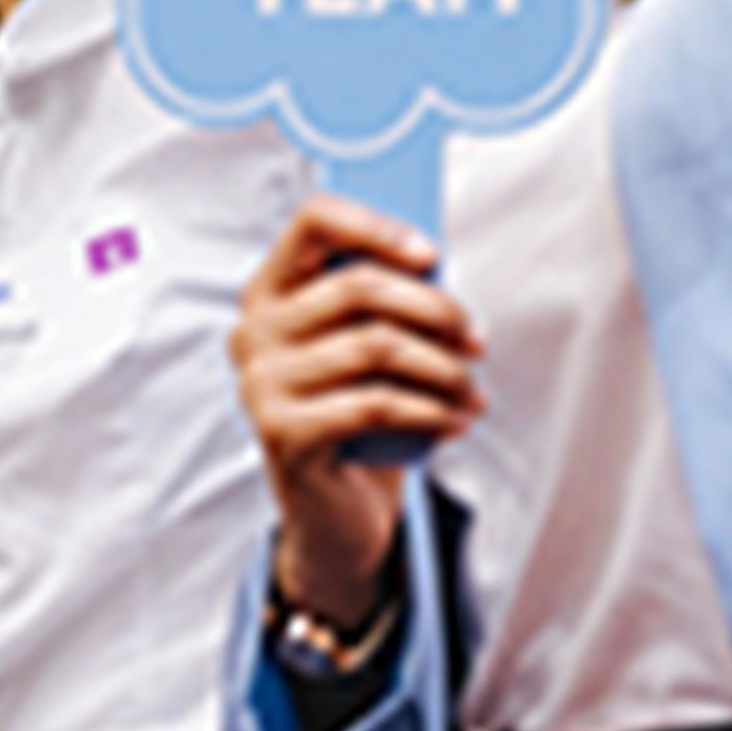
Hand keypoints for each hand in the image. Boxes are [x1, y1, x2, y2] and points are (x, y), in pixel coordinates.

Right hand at [229, 198, 482, 630]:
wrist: (332, 508)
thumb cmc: (355, 408)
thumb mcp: (363, 345)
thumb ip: (382, 299)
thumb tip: (437, 264)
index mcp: (270, 289)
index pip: (312, 222)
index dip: (376, 227)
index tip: (432, 253)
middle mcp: (254, 330)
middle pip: (357, 286)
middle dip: (434, 309)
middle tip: (477, 339)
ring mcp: (261, 383)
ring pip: (374, 346)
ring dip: (442, 368)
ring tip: (473, 388)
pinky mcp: (281, 432)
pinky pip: (372, 404)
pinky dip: (429, 409)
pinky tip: (457, 419)